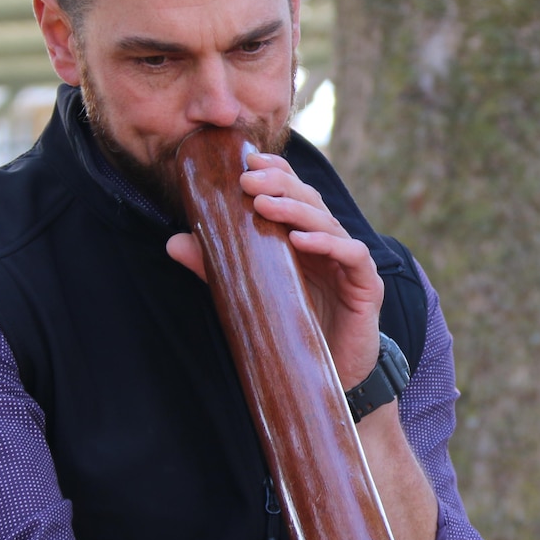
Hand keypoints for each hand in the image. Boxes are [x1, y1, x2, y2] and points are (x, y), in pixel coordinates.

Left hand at [166, 152, 384, 389]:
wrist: (331, 378)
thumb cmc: (294, 330)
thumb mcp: (252, 293)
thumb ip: (218, 269)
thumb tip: (173, 242)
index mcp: (307, 241)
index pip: (295, 195)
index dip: (276, 173)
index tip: (247, 160)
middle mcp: (331, 246)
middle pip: (310, 202)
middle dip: (279, 184)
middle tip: (247, 178)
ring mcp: (351, 264)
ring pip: (328, 223)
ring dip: (295, 210)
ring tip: (263, 203)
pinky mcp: (366, 287)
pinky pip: (352, 256)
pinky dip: (327, 244)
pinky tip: (299, 240)